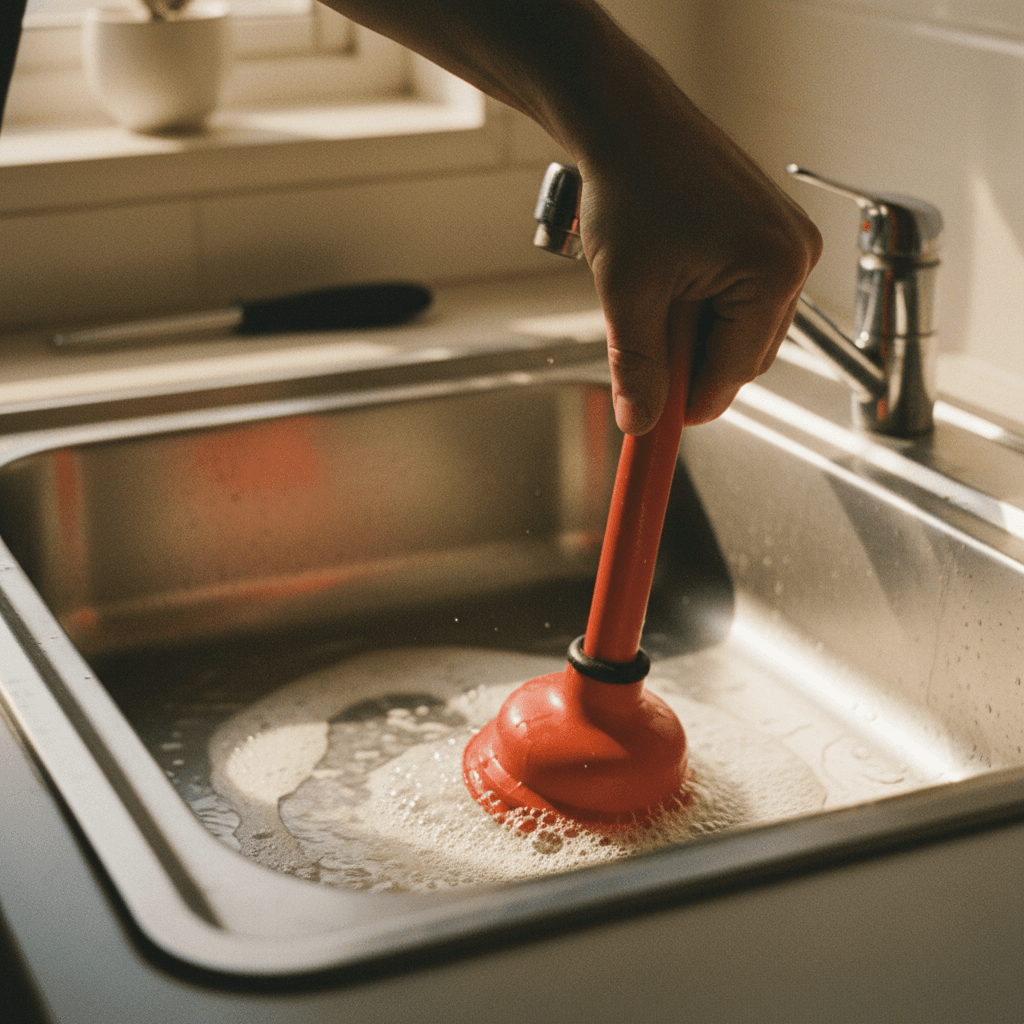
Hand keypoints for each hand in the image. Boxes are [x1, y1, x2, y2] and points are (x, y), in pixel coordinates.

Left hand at [573, 65, 821, 433]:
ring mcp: (788, 243)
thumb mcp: (628, 292)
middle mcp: (796, 257)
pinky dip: (704, 305)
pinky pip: (742, 297)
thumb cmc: (631, 186)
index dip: (687, 404)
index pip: (733, 375)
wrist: (628, 122)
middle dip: (690, 363)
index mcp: (774, 272)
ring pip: (741, 330)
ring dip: (694, 334)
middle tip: (640, 348)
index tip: (654, 428)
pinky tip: (671, 279)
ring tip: (652, 297)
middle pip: (743, 357)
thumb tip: (641, 423)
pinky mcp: (772, 234)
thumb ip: (638, 367)